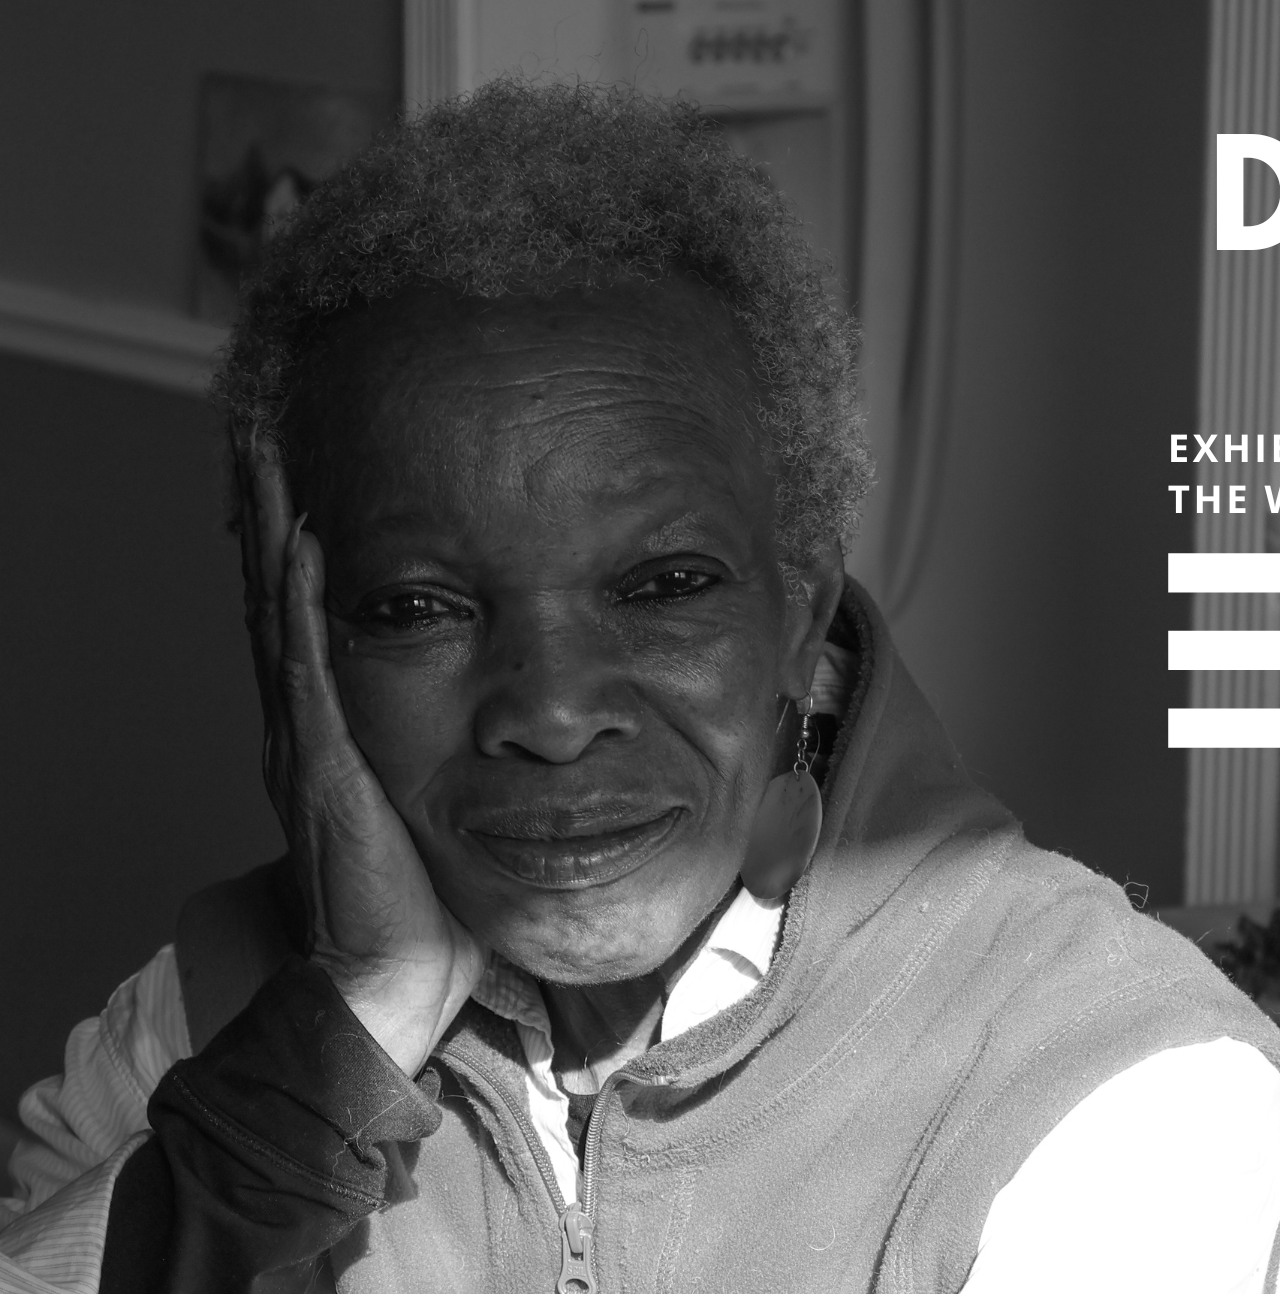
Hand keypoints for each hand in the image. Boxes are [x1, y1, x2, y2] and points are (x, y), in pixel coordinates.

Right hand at [240, 453, 484, 1074]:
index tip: (310, 472)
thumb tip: (518, 728)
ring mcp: (308, 744)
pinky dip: (302, 603)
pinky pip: (308, 667)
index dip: (305, 547)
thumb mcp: (448, 811)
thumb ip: (460, 762)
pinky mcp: (323, 767)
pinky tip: (307, 545)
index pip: (312, 618)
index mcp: (338, 734)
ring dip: (276, 532)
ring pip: (281, 614)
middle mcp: (308, 727)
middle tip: (268, 433)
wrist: (394, 982)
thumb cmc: (431, 905)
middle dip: (274, 513)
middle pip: (281, 596)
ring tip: (270, 457)